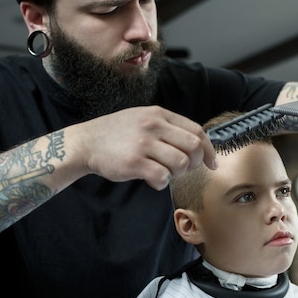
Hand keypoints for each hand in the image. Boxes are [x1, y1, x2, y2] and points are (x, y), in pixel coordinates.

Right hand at [73, 106, 216, 189]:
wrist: (86, 142)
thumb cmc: (118, 134)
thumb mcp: (143, 118)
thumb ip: (168, 127)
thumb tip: (198, 145)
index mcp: (159, 114)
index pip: (196, 131)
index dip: (208, 149)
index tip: (211, 163)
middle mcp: (153, 126)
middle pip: (193, 147)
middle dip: (195, 163)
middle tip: (183, 170)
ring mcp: (143, 144)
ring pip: (180, 163)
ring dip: (177, 174)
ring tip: (164, 172)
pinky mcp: (134, 163)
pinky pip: (162, 177)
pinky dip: (161, 183)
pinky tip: (151, 180)